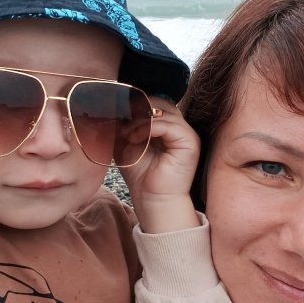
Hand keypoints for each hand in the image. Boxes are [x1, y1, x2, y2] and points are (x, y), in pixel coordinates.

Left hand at [120, 98, 200, 233]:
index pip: (154, 102)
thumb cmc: (141, 175)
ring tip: (126, 134)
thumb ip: (125, 124)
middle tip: (119, 121)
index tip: (116, 112)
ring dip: (139, 119)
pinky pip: (168, 124)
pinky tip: (135, 138)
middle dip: (136, 108)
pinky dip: (148, 127)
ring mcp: (187, 133)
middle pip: (160, 102)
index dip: (135, 104)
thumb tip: (114, 106)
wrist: (153, 200)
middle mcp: (180, 127)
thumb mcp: (127, 143)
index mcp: (168, 126)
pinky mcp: (190, 142)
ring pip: (163, 110)